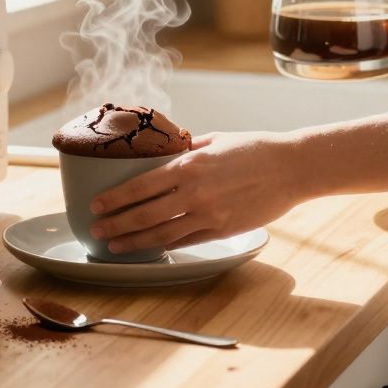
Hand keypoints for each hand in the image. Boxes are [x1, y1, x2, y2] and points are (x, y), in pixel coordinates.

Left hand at [88, 131, 304, 254]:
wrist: (291, 168)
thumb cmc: (254, 148)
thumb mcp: (215, 140)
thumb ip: (186, 150)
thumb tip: (164, 154)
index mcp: (189, 166)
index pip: (140, 185)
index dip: (115, 198)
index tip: (95, 204)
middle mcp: (194, 192)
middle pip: (144, 214)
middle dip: (115, 224)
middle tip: (95, 229)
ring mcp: (209, 214)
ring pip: (161, 234)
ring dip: (134, 242)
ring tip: (114, 246)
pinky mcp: (223, 230)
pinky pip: (187, 241)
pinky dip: (166, 245)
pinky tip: (151, 248)